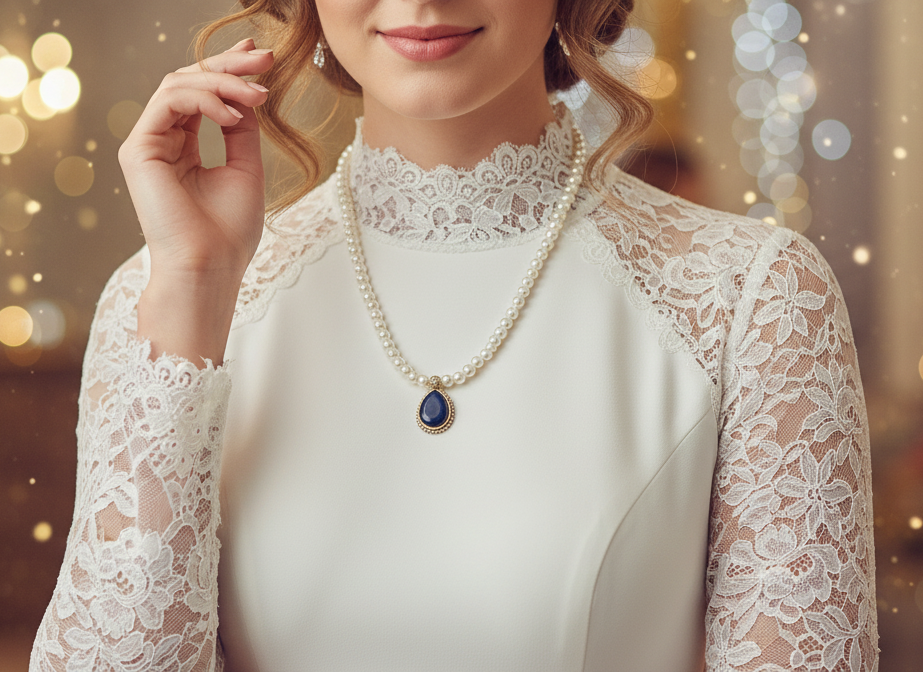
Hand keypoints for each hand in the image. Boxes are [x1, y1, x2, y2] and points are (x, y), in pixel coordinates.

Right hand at [119, 38, 273, 279]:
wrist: (210, 267)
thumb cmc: (228, 233)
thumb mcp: (245, 169)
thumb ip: (242, 130)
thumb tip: (248, 93)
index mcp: (185, 148)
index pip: (203, 96)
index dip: (230, 71)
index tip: (263, 59)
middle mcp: (162, 141)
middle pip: (189, 83)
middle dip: (229, 65)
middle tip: (264, 58)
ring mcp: (147, 144)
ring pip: (178, 86)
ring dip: (223, 82)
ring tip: (257, 94)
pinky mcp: (139, 149)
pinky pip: (169, 102)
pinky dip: (204, 99)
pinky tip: (232, 112)